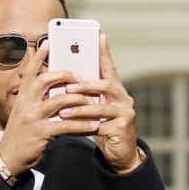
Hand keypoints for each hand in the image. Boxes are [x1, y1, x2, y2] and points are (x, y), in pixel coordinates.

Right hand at [0, 41, 99, 175]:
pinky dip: (81, 125)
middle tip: (78, 76)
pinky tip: (93, 125)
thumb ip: (35, 98)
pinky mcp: (40, 132)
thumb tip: (53, 84)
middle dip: (64, 75)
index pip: (30, 72)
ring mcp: (32, 117)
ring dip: (79, 100)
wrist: (9, 157)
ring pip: (58, 101)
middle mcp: (25, 103)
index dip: (39, 57)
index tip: (48, 42)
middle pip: (44, 80)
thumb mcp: (24, 111)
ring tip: (93, 102)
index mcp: (22, 96)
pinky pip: (65, 125)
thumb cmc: (22, 132)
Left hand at [60, 34, 141, 173]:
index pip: (110, 68)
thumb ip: (86, 96)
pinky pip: (100, 124)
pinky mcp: (123, 127)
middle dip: (85, 84)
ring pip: (101, 106)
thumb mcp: (94, 108)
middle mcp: (124, 98)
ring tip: (63, 110)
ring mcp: (125, 112)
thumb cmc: (104, 126)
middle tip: (68, 86)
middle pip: (106, 85)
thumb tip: (65, 81)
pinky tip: (70, 126)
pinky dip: (83, 125)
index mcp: (116, 90)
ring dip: (80, 108)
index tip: (99, 36)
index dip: (104, 53)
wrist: (120, 153)